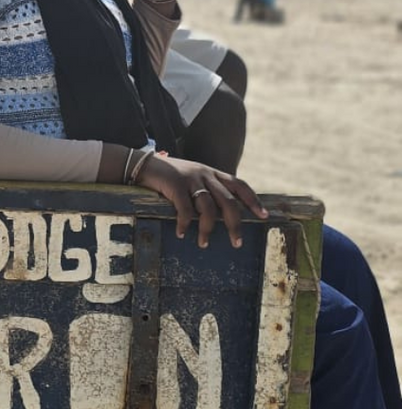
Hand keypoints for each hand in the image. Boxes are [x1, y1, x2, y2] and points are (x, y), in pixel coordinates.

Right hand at [136, 153, 267, 247]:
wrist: (144, 164)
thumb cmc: (169, 175)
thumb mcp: (193, 177)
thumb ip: (207, 188)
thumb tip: (222, 212)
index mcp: (212, 172)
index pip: (239, 184)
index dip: (253, 200)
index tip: (264, 216)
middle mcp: (205, 174)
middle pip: (229, 201)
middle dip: (235, 224)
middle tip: (237, 243)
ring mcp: (190, 178)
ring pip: (208, 208)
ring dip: (207, 229)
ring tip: (203, 244)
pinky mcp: (175, 184)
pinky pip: (185, 209)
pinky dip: (185, 224)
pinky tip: (181, 233)